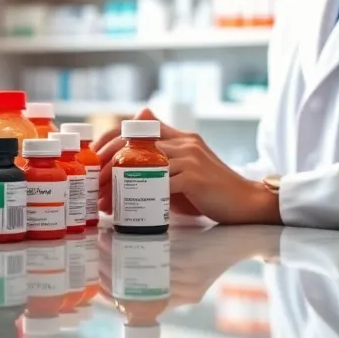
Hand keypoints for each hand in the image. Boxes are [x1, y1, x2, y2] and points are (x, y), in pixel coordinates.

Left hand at [92, 107, 280, 225]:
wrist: (247, 201)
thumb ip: (164, 161)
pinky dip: (141, 197)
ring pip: (142, 165)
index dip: (110, 140)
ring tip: (104, 203)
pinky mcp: (193, 177)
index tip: (93, 158)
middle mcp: (184, 142)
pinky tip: (128, 209)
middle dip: (107, 165)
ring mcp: (189, 158)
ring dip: (118, 186)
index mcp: (180, 137)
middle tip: (92, 185)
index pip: (137, 128)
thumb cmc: (212, 191)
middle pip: (134, 146)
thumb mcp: (186, 170)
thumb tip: (133, 157)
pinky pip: (159, 183)